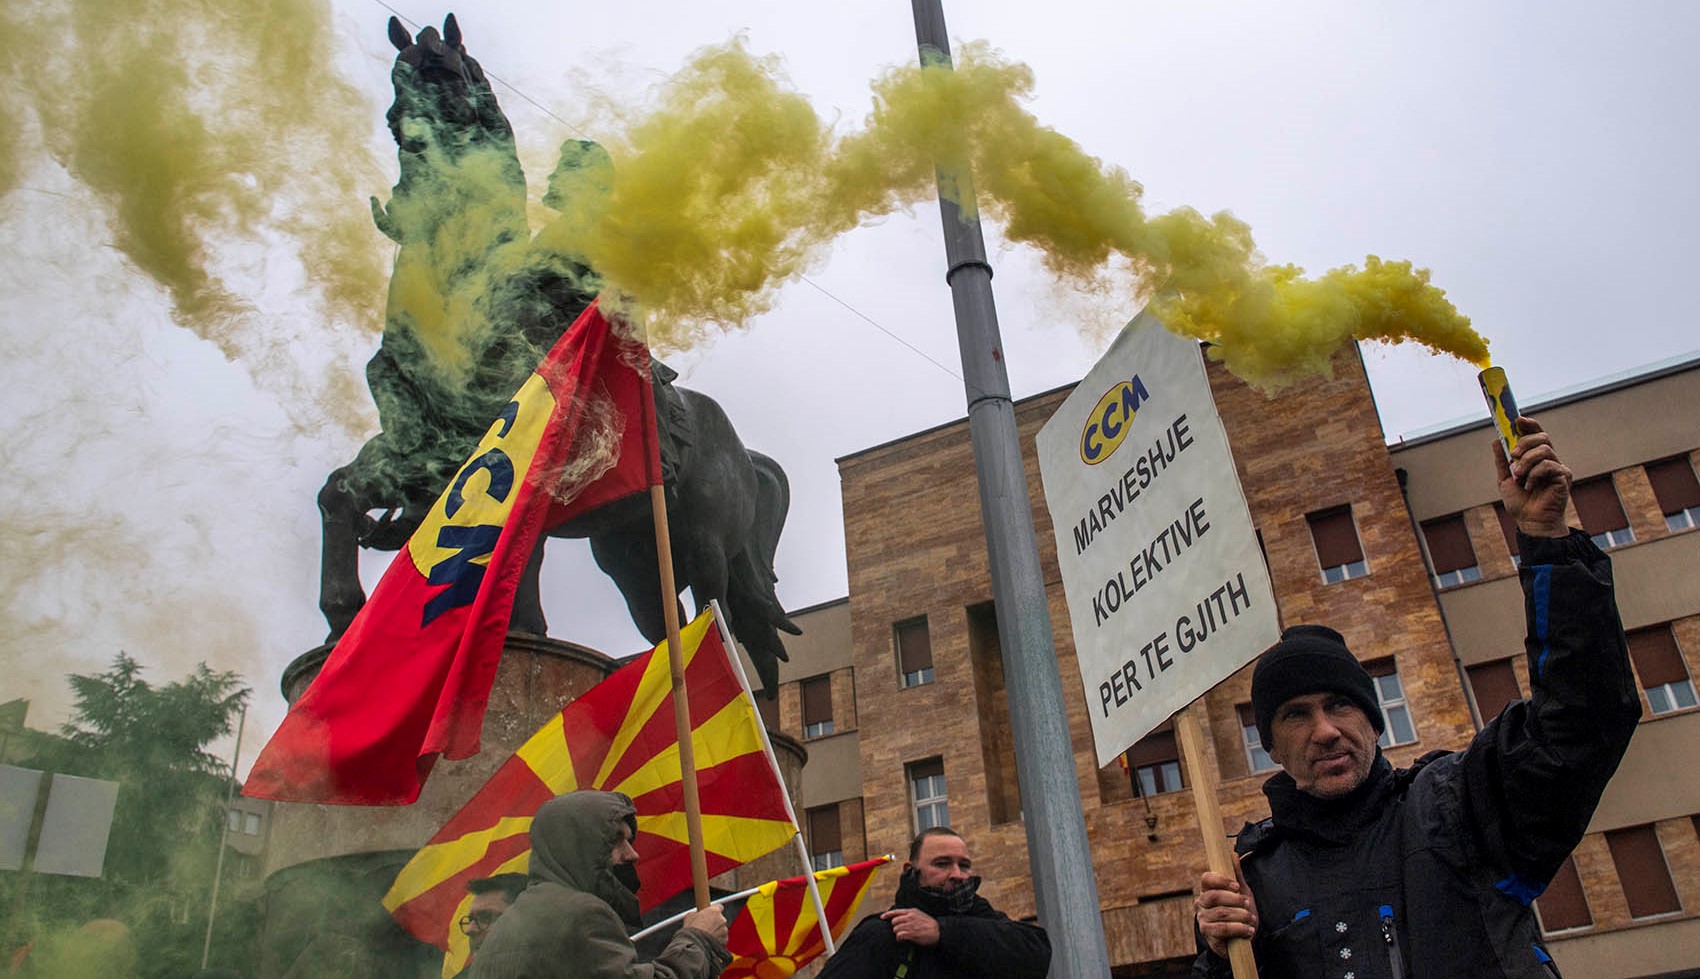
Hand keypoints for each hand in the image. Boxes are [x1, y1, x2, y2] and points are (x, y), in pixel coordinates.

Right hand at [682, 904, 727, 943]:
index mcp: (715, 911)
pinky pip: (722, 938)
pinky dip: (717, 939)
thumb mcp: (690, 916)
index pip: (719, 907)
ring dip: (716, 931)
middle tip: (706, 927)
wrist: (694, 944)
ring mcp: (724, 930)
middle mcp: (722, 919)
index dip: (714, 910)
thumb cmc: (692, 930)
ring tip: (706, 936)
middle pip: (720, 919)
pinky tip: (709, 941)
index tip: (710, 914)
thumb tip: (696, 914)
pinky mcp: (725, 940)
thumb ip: (697, 913)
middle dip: (714, 922)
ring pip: (721, 929)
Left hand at [880, 907, 941, 945]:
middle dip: (896, 927)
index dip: (887, 915)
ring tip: (903, 936)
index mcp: (911, 911)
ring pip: (895, 929)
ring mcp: (910, 925)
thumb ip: (910, 914)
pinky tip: (903, 939)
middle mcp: (909, 917)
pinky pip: (899, 935)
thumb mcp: (920, 915)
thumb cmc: (929, 924)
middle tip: (901, 930)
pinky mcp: (911, 933)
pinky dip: (899, 938)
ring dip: (898, 933)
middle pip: (894, 921)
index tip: (882, 917)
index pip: (895, 911)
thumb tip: (900, 917)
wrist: (938, 932)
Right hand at [1195, 859, 1257, 957]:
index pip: (1206, 879)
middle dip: (1235, 900)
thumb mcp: (1241, 892)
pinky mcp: (1208, 934)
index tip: (1237, 886)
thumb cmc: (1239, 911)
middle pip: (1214, 896)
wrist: (1242, 937)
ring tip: (1251, 919)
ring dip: (1241, 916)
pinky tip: (1248, 930)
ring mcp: (1203, 919)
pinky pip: (1222, 929)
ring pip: (1221, 913)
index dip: (1221, 880)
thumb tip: (1233, 853)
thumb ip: (1236, 874)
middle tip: (1247, 904)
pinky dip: (1238, 928)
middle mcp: (1201, 903)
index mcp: (1207, 890)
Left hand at [1493, 417, 1571, 537]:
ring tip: (1518, 476)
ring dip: (1526, 461)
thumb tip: (1496, 439)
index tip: (1517, 419)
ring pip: (1545, 449)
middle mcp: (1549, 459)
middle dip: (1525, 442)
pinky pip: (1548, 465)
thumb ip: (1502, 460)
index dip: (1529, 424)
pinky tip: (1529, 486)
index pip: (1536, 434)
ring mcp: (1558, 467)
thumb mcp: (1504, 479)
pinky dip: (1534, 474)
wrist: (1530, 521)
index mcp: (1535, 458)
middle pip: (1543, 437)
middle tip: (1513, 454)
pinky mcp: (1564, 476)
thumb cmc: (1520, 502)